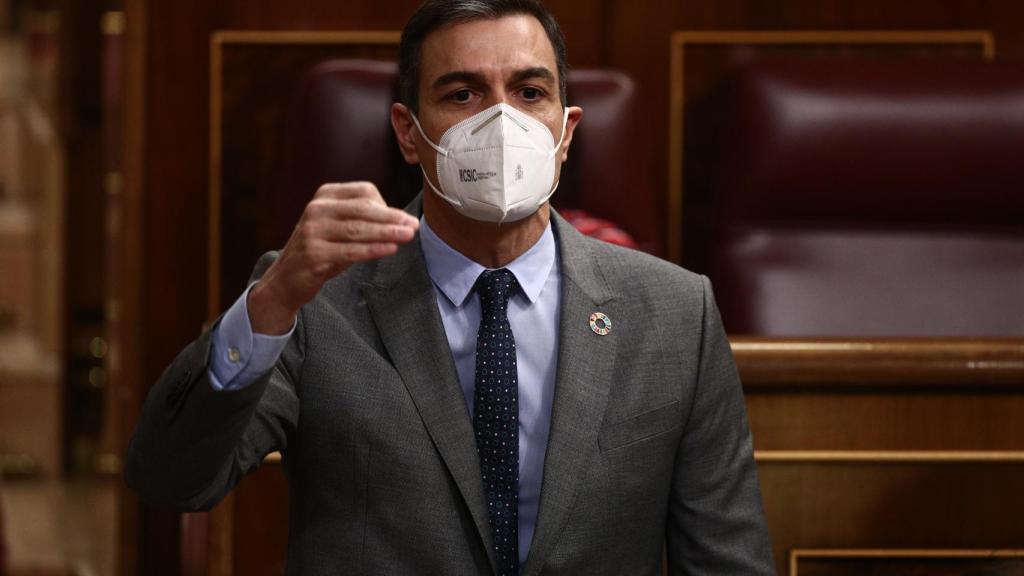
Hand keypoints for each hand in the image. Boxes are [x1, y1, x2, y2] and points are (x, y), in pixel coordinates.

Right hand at [247, 182, 418, 333]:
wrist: (286, 279)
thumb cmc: (321, 251)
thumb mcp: (339, 228)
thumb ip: (364, 221)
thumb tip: (403, 220)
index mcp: (325, 196)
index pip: (364, 192)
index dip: (387, 205)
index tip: (403, 219)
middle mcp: (317, 209)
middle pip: (363, 210)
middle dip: (392, 218)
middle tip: (413, 225)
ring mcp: (312, 231)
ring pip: (358, 230)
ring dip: (387, 233)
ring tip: (408, 235)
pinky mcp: (313, 254)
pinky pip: (351, 250)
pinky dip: (373, 249)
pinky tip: (391, 249)